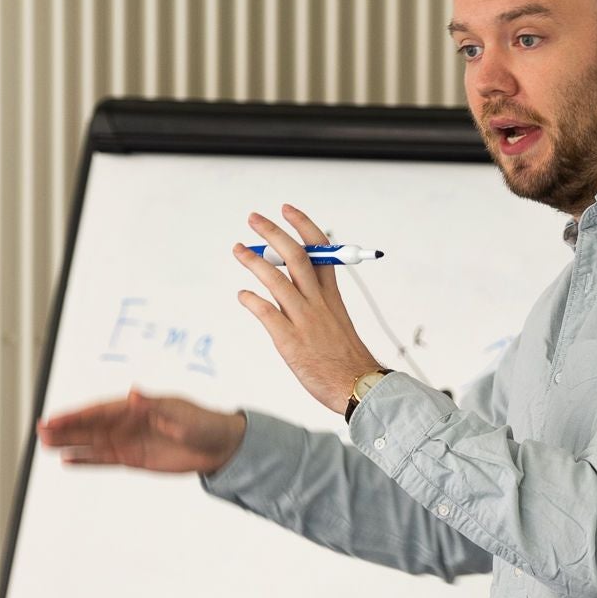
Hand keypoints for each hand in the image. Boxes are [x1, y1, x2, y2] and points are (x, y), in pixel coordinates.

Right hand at [37, 391, 244, 473]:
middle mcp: (129, 422)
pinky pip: (104, 459)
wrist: (220, 446)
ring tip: (45, 444)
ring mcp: (129, 440)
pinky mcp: (133, 458)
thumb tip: (134, 393)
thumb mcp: (181, 414)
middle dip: (66, 427)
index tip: (56, 418)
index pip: (101, 410)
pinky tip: (67, 460)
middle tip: (40, 430)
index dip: (78, 414)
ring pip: (93, 442)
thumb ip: (155, 406)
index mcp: (138, 406)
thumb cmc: (203, 424)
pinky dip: (86, 460)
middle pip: (91, 425)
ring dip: (70, 443)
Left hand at [234, 203, 380, 414]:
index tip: (287, 211)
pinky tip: (242, 295)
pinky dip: (251, 300)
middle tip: (254, 219)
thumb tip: (288, 288)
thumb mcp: (337, 322)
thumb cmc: (346, 359)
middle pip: (296, 257)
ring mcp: (304, 320)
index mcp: (332, 296)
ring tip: (238, 249)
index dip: (303, 227)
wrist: (358, 387)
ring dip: (254, 261)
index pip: (320, 250)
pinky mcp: (290, 340)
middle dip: (273, 233)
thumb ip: (315, 303)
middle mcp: (318, 302)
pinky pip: (266, 313)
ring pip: (277, 280)